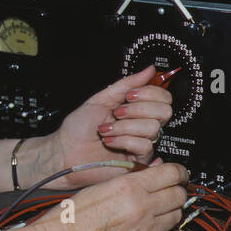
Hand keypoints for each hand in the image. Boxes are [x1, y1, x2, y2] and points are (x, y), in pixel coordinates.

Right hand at [34, 158, 189, 230]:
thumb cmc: (71, 217)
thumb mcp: (100, 186)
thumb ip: (129, 180)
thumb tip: (149, 175)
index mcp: (129, 188)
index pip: (171, 173)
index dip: (178, 171)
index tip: (178, 172)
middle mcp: (142, 210)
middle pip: (179, 195)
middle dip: (177, 189)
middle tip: (170, 188)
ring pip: (176, 216)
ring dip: (171, 209)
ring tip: (159, 207)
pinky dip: (162, 229)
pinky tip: (149, 225)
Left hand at [51, 65, 172, 184]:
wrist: (66, 150)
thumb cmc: (79, 127)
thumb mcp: (102, 98)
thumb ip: (127, 83)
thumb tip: (149, 70)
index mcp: (136, 109)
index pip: (163, 97)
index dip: (150, 92)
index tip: (129, 95)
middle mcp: (142, 125)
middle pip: (165, 111)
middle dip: (138, 109)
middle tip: (118, 112)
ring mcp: (141, 142)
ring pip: (153, 128)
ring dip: (125, 126)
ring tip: (107, 129)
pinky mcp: (139, 160)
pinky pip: (144, 145)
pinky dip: (123, 140)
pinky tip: (110, 141)